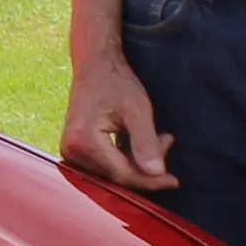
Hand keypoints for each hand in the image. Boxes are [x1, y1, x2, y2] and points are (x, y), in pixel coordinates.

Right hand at [62, 53, 177, 191]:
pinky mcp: (77, 149)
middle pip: (118, 175)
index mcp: (83, 141)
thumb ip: (146, 143)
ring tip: (159, 138)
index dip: (151, 180)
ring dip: (139, 161)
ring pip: (115, 171)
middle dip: (147, 168)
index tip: (174, 180)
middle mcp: (71, 151)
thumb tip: (157, 173)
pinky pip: (107, 164)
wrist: (95, 65)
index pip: (122, 174)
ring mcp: (71, 151)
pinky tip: (143, 141)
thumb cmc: (115, 82)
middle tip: (167, 143)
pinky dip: (128, 157)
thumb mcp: (137, 110)